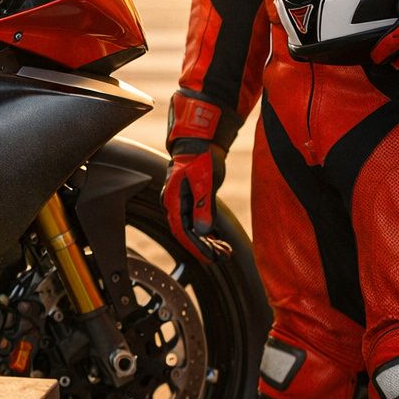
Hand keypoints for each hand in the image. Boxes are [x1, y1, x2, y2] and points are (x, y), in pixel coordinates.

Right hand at [162, 139, 231, 263]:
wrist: (200, 141)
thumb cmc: (200, 157)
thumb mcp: (204, 181)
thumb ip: (202, 206)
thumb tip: (203, 231)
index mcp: (173, 199)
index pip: (182, 231)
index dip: (195, 246)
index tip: (209, 257)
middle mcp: (175, 203)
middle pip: (187, 233)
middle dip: (204, 247)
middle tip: (222, 256)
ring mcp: (183, 202)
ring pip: (193, 229)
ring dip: (208, 242)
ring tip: (225, 251)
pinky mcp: (193, 200)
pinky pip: (198, 222)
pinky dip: (209, 233)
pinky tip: (219, 241)